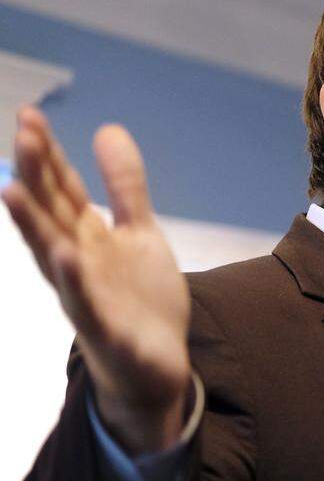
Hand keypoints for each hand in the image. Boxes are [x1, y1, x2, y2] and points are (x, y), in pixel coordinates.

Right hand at [2, 106, 189, 452]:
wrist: (153, 366)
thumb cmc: (138, 299)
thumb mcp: (138, 234)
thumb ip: (124, 188)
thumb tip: (108, 130)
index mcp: (86, 239)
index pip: (61, 192)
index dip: (49, 155)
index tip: (30, 115)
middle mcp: (78, 264)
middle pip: (51, 216)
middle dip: (36, 176)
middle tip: (24, 134)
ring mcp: (88, 297)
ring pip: (54, 258)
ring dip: (34, 226)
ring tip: (13, 190)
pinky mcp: (108, 331)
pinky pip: (87, 306)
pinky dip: (77, 284)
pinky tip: (68, 259)